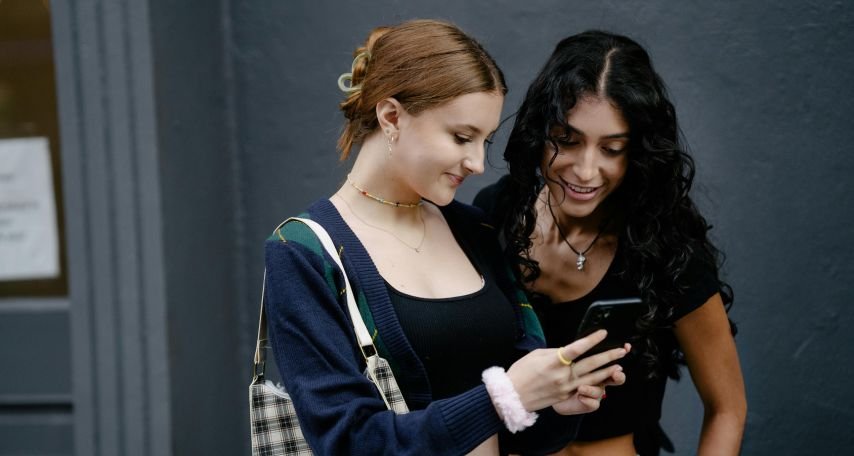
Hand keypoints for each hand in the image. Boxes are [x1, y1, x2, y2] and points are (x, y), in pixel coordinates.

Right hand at [505, 330, 628, 413]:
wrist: (513, 395)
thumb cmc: (521, 372)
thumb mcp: (535, 355)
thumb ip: (555, 352)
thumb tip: (568, 351)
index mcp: (554, 361)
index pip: (577, 348)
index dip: (592, 340)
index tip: (603, 333)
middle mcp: (563, 375)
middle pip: (590, 364)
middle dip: (608, 356)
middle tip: (622, 350)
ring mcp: (566, 388)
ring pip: (592, 378)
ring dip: (607, 371)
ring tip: (620, 365)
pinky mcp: (566, 396)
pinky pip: (584, 389)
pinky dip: (596, 384)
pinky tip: (604, 380)